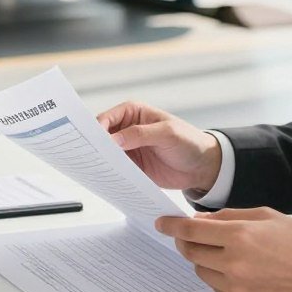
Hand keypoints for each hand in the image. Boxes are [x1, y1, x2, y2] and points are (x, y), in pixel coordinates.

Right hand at [98, 101, 221, 192]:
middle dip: (95, 145)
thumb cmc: (189, 141)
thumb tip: (115, 139)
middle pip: (102, 136)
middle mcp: (127, 129)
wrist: (202, 166)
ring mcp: (128, 148)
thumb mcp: (167, 133)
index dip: (97, 128)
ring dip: (101, 161)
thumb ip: (141, 134)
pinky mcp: (132, 166)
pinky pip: (115, 169)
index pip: (108, 118)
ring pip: (106, 154)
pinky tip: (107, 179)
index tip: (92, 142)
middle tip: (89, 157)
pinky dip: (110, 173)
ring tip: (95, 171)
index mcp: (134, 112)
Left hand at [157, 207, 291, 291]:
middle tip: (192, 236)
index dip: (172, 226)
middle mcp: (235, 264)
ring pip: (202, 272)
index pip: (191, 231)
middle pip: (191, 253)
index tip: (162, 223)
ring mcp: (238, 288)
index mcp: (240, 236)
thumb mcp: (264, 216)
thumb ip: (227, 217)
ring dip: (205, 260)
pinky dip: (220, 278)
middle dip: (186, 242)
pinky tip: (239, 271)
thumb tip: (199, 221)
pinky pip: (217, 290)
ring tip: (226, 254)